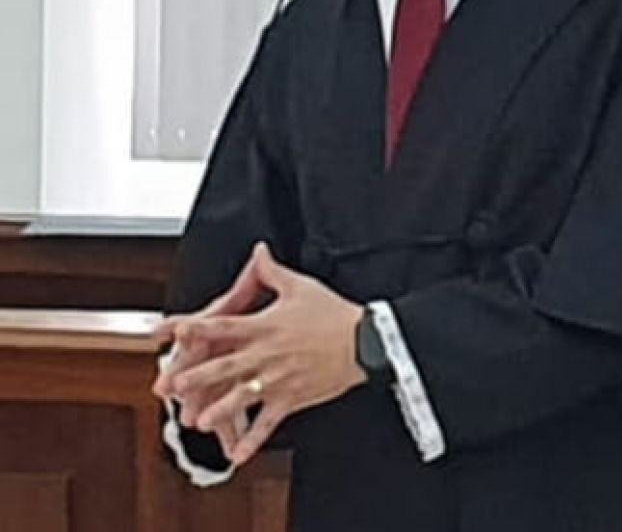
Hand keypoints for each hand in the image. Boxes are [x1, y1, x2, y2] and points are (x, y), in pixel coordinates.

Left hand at [164, 242, 365, 466]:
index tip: (176, 331)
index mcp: (266, 326)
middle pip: (226, 366)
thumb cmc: (332, 313)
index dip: (200, 328)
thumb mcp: (301, 286)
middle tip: (173, 385)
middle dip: (197, 377)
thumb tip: (259, 251)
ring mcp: (278, 380)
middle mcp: (268, 354)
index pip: (226, 326)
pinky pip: (269, 423)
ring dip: (220, 410)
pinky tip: (236, 455)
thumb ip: (272, 271)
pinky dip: (252, 441)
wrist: (363, 341)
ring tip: (199, 422)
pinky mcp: (292, 399)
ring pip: (243, 397)